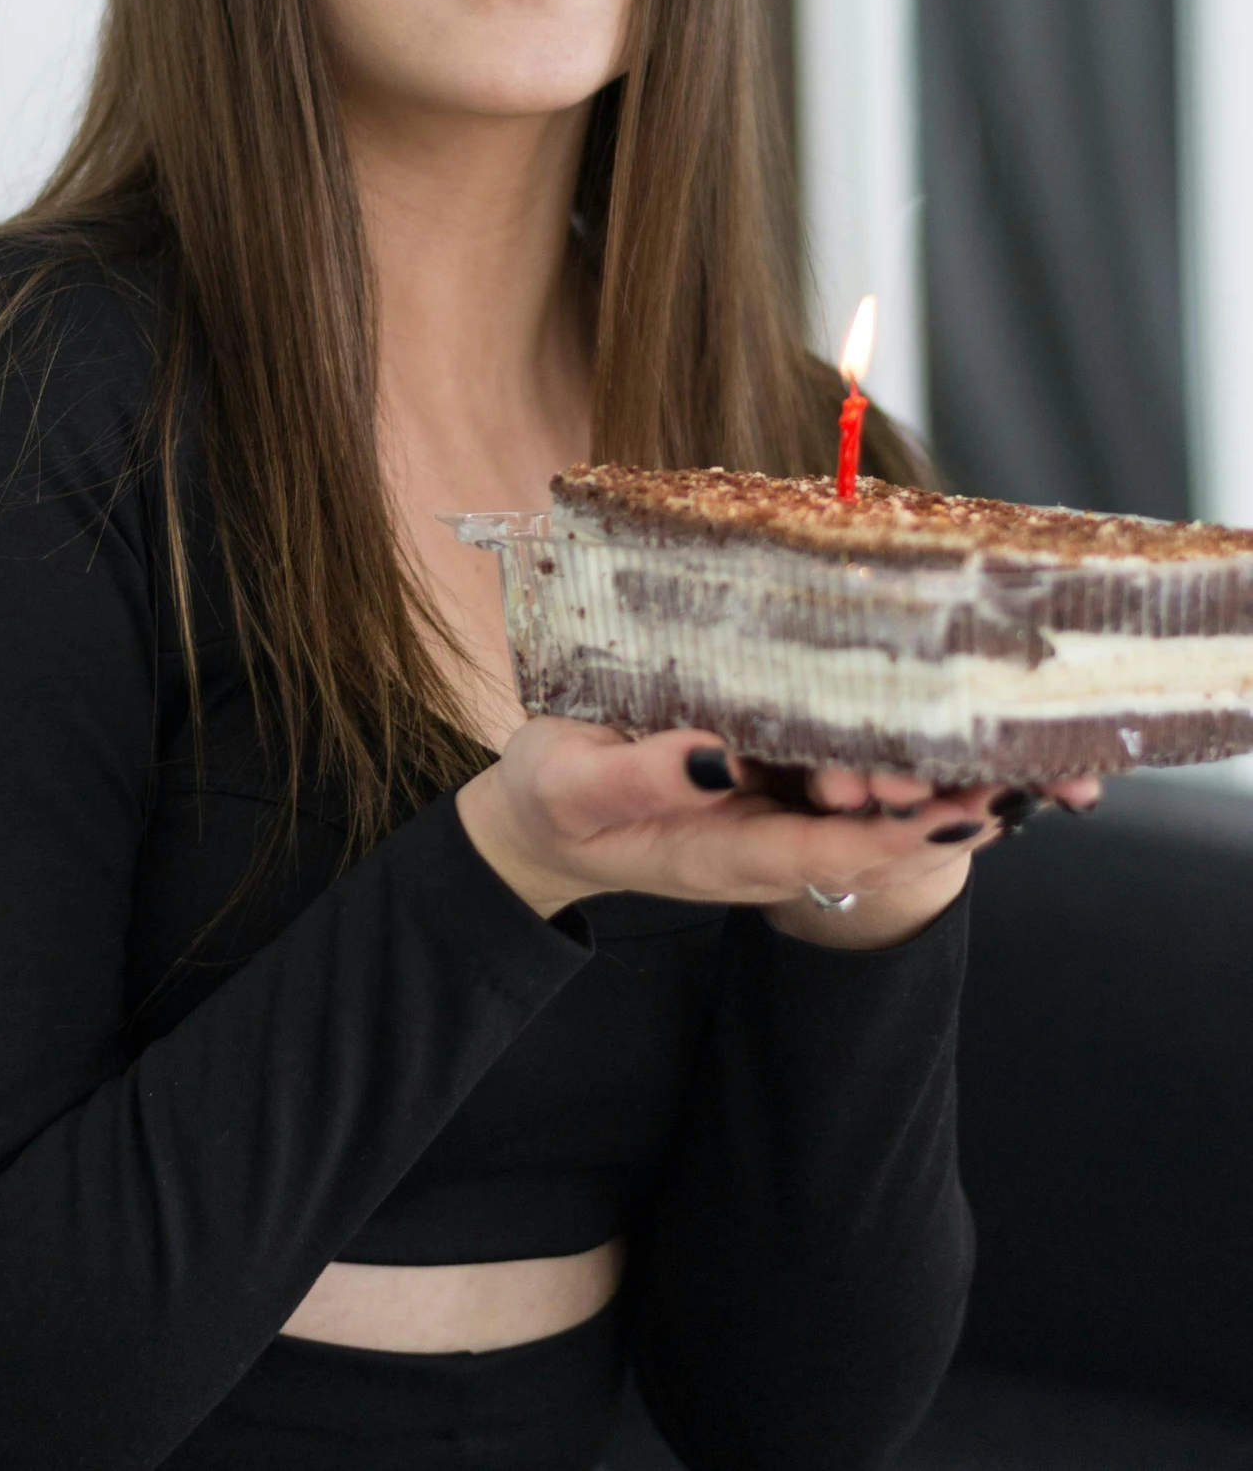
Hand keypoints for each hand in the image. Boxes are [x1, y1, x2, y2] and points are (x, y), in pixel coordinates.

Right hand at [456, 719, 1101, 950]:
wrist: (546, 815)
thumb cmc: (553, 800)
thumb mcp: (571, 785)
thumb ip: (640, 778)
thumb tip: (715, 752)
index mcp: (729, 853)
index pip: (835, 852)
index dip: (904, 835)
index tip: (966, 810)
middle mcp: (771, 840)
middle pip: (878, 834)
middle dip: (949, 803)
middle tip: (1019, 764)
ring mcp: (776, 810)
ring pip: (874, 803)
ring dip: (939, 776)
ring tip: (1010, 738)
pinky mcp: (773, 773)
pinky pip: (848, 770)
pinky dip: (899, 748)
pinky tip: (945, 712)